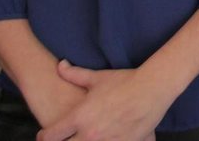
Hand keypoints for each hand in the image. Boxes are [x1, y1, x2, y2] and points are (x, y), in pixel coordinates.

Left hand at [36, 60, 171, 140]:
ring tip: (90, 136)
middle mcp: (89, 134)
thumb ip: (75, 74)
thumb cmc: (125, 81)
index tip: (47, 134)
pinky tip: (107, 138)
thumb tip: (60, 65)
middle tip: (67, 137)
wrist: (153, 88)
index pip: (50, 136)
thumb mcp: (98, 78)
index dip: (45, 136)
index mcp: (79, 117)